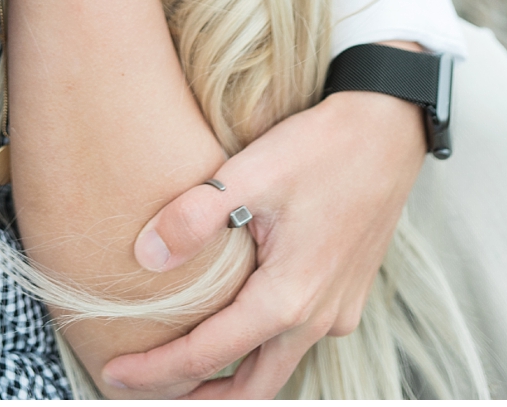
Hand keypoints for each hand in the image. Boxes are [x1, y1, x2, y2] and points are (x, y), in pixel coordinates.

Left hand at [96, 77, 429, 398]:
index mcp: (289, 297)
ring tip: (182, 364)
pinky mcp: (348, 295)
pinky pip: (297, 339)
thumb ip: (196, 215)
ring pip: (276, 368)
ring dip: (229, 376)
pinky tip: (235, 317)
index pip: (206, 357)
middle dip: (194, 396)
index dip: (154, 372)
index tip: (113, 372)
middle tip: (143, 384)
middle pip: (249, 390)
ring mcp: (338, 310)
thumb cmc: (327, 145)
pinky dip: (259, 346)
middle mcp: (318, 318)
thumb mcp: (254, 169)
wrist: (393, 126)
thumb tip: (145, 255)